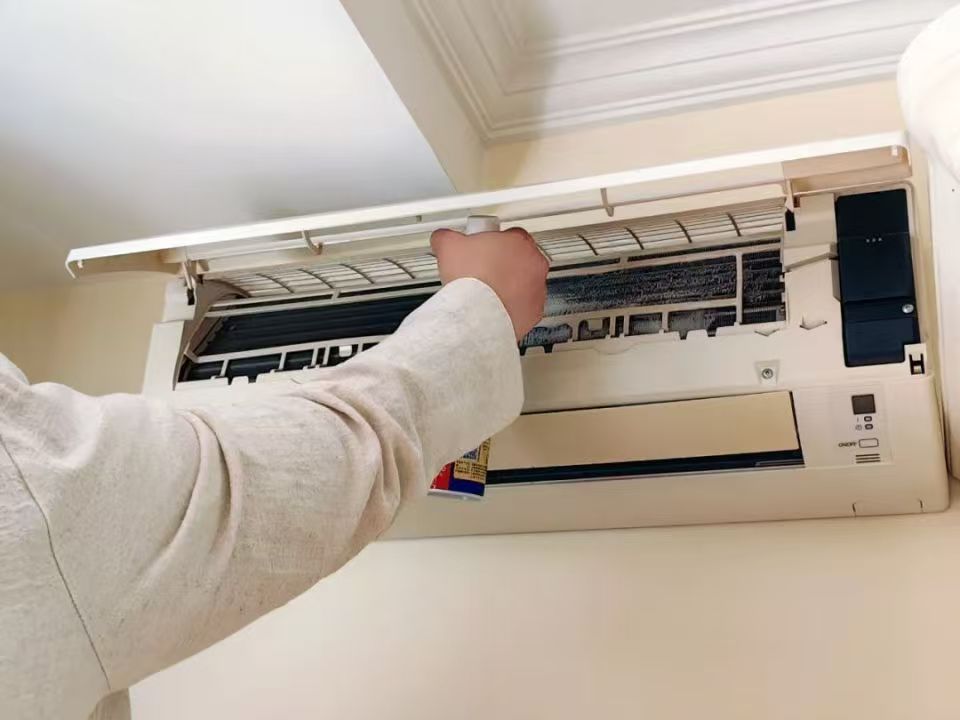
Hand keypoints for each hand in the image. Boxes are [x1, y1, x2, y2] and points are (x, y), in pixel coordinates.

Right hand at [430, 227, 548, 339]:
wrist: (477, 315)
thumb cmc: (470, 280)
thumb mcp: (448, 245)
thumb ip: (447, 236)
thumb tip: (442, 238)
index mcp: (518, 241)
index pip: (510, 234)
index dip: (494, 241)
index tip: (484, 249)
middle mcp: (534, 263)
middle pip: (521, 258)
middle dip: (504, 263)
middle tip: (484, 269)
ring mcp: (537, 288)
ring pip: (525, 282)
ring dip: (511, 284)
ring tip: (488, 291)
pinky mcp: (534, 311)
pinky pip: (525, 305)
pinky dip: (513, 305)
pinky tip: (495, 306)